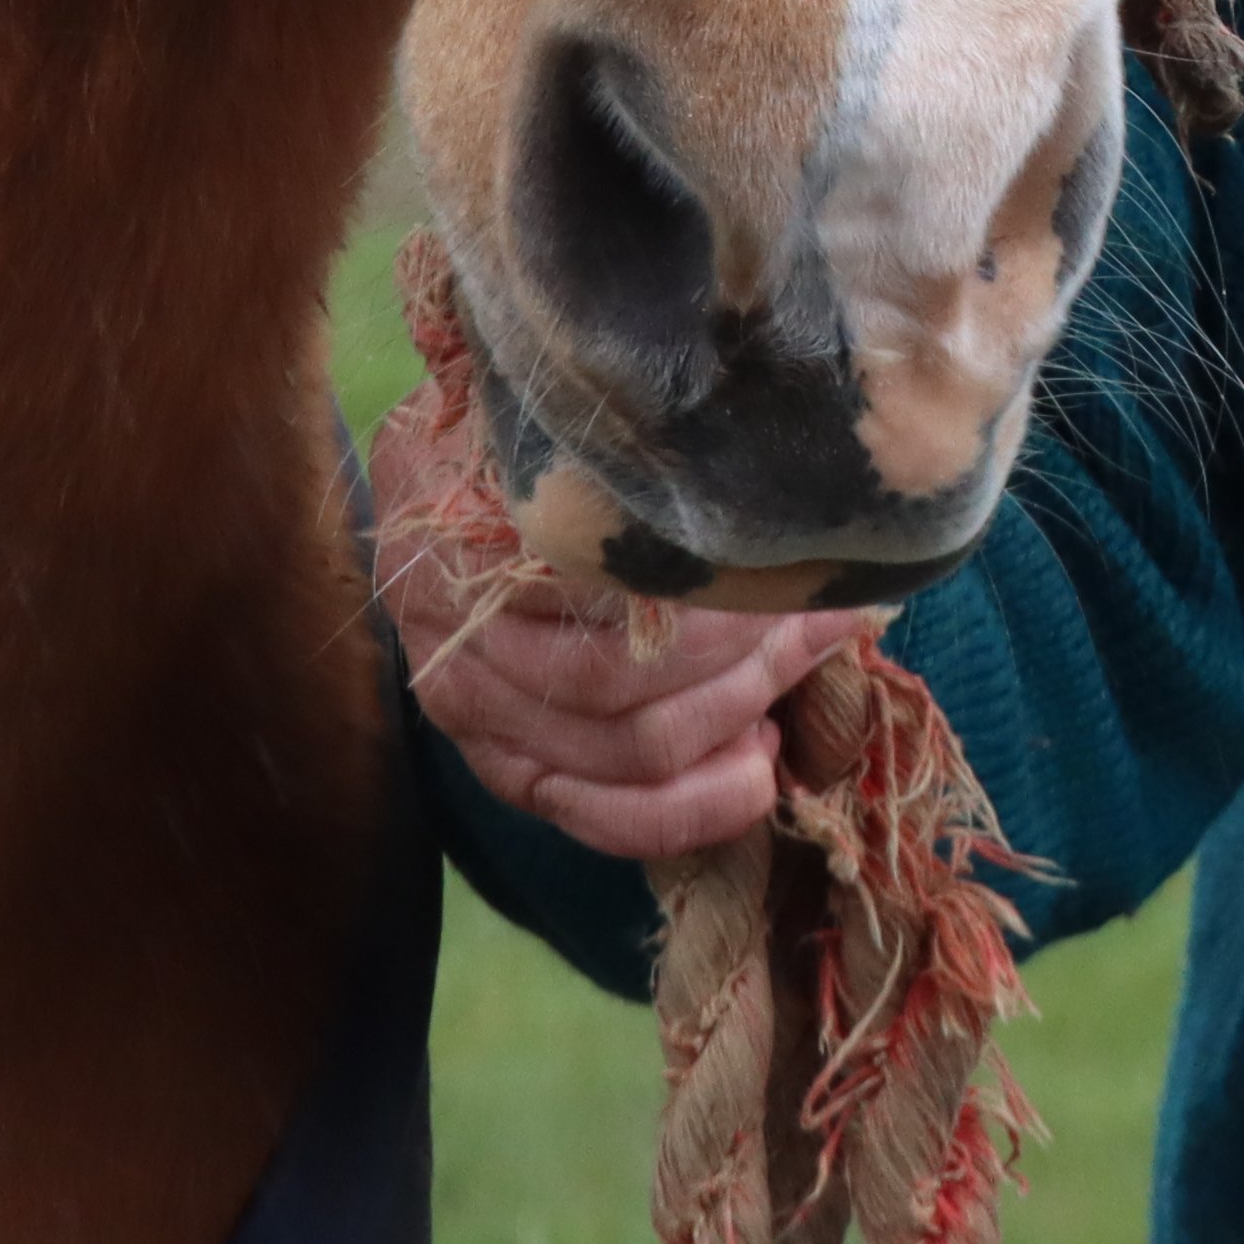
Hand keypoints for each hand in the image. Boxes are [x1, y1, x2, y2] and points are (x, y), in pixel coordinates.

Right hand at [367, 378, 866, 860]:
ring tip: (799, 669)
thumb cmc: (507, 452)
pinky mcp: (503, 771)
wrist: (422, 505)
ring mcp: (475, 721)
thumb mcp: (545, 424)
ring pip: (626, 753)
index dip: (720, 594)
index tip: (800, 571)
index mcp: (464, 554)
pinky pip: (599, 819)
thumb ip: (619, 450)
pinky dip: (689, 809)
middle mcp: (459, 650)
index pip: (605, 595)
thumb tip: (759, 450)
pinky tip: (754, 771)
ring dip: (735, 718)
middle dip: (747, 657)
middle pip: (622, 684)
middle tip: (821, 618)